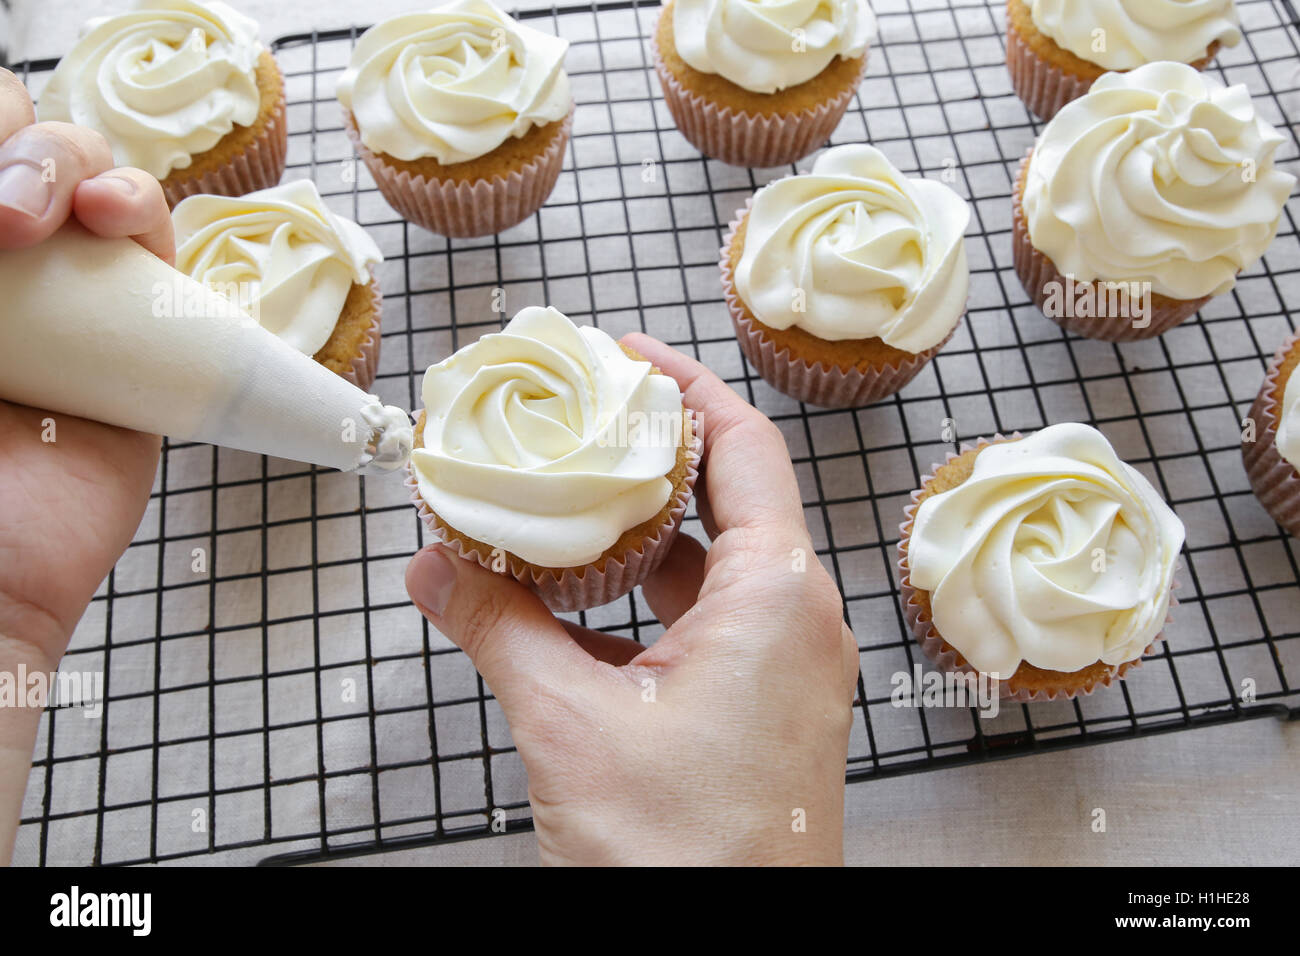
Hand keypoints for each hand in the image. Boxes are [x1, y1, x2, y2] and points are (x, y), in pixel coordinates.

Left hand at [0, 68, 171, 863]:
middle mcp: (4, 273)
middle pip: (19, 143)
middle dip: (16, 144)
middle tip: (3, 217)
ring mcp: (70, 300)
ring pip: (88, 178)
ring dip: (72, 161)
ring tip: (67, 212)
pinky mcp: (143, 338)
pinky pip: (157, 252)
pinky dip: (142, 208)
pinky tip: (116, 216)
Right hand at [405, 332, 857, 864]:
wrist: (733, 954)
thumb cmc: (686, 854)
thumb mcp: (569, 725)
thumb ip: (499, 631)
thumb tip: (435, 570)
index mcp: (780, 597)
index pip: (743, 445)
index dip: (684, 384)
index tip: (625, 352)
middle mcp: (797, 623)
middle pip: (727, 498)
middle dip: (649, 455)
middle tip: (579, 418)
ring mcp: (783, 672)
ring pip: (710, 570)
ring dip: (639, 537)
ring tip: (563, 502)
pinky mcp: (759, 713)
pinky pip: (704, 629)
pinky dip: (643, 606)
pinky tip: (573, 607)